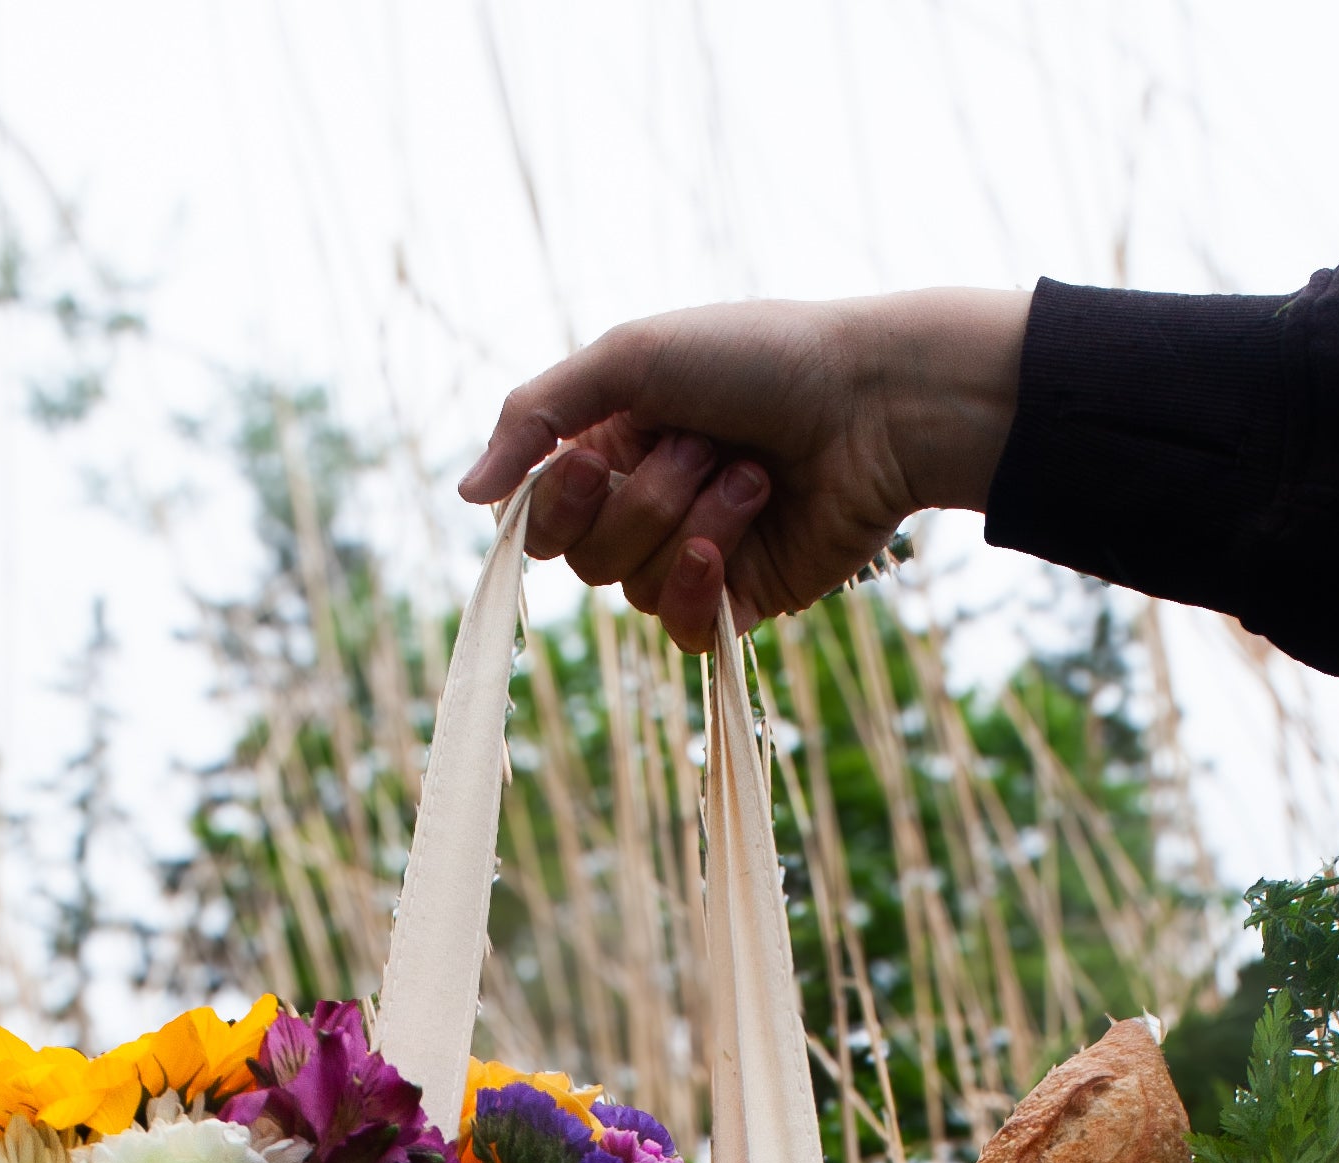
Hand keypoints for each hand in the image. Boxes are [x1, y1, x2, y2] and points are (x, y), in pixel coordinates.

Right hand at [458, 290, 1031, 650]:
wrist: (874, 402)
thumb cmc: (760, 359)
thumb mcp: (632, 357)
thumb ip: (537, 417)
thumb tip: (464, 496)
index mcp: (614, 444)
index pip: (540, 516)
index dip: (557, 504)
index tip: (593, 458)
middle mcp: (647, 503)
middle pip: (584, 558)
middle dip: (640, 500)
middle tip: (699, 443)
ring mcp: (695, 556)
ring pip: (634, 587)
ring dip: (689, 519)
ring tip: (751, 470)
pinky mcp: (742, 600)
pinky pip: (682, 628)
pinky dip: (703, 579)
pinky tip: (749, 524)